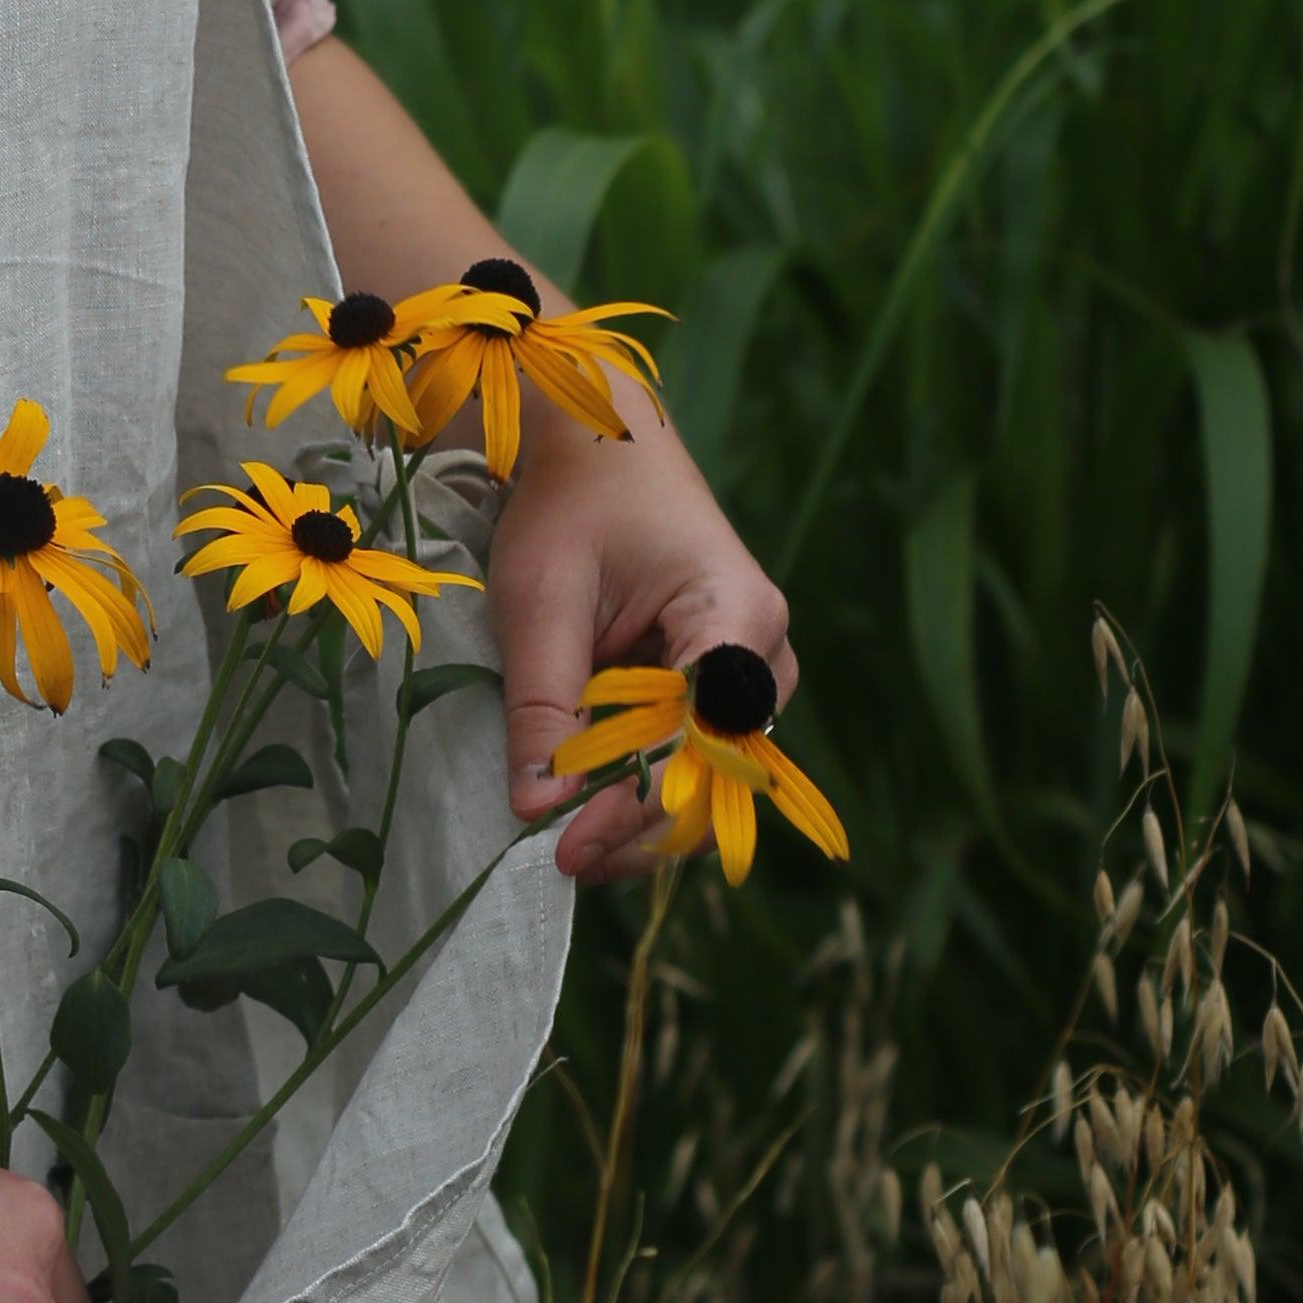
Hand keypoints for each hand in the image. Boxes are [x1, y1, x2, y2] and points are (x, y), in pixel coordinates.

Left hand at [492, 390, 793, 883]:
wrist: (599, 442)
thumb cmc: (572, 504)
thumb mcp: (541, 598)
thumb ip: (543, 704)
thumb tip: (538, 808)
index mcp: (737, 613)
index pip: (701, 741)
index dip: (637, 804)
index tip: (568, 843)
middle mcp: (765, 650)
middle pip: (719, 776)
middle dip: (641, 828)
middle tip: (560, 859)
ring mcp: (750, 670)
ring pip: (711, 778)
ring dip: (642, 817)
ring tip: (566, 844)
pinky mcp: (720, 683)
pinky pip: (693, 755)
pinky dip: (642, 787)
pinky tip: (586, 808)